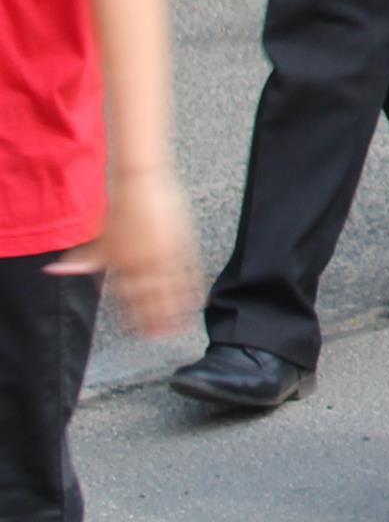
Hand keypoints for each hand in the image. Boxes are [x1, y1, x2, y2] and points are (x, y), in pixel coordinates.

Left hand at [52, 166, 197, 340]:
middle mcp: (145, 261)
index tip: (140, 334)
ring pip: (172, 288)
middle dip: (156, 320)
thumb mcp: (99, 237)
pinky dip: (193, 287)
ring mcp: (166, 252)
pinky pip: (190, 271)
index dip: (134, 317)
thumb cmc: (120, 209)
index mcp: (123, 262)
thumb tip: (56, 271)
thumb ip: (83, 260)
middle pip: (151, 297)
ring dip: (176, 310)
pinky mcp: (184, 242)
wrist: (142, 183)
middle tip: (160, 338)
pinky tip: (198, 299)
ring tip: (182, 327)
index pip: (129, 297)